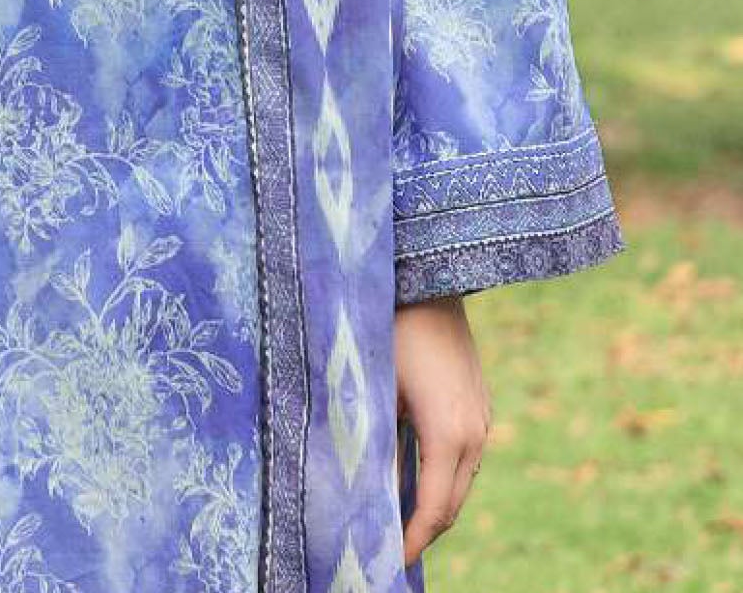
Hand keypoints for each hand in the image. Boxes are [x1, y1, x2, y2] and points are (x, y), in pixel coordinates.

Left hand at [394, 294, 491, 567]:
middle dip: (423, 531)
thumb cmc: (391, 329)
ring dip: (435, 504)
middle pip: (452, 504)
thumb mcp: (375, 388)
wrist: (431, 280)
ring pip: (461, 481)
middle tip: (390, 549)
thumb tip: (359, 489)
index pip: (433, 510)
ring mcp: (483, 418)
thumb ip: (372, 441)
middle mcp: (475, 433)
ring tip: (399, 521)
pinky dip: (444, 478)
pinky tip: (415, 479)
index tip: (388, 561)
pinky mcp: (481, 404)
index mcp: (448, 434)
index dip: (411, 541)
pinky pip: (465, 457)